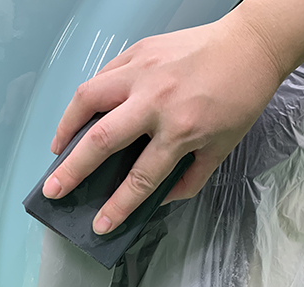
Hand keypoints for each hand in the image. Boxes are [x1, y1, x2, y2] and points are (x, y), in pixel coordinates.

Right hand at [43, 13, 284, 234]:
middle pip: (103, 139)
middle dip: (73, 170)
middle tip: (52, 190)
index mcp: (181, 130)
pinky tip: (83, 114)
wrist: (251, 45)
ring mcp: (143, 72)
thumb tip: (160, 198)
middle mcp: (156, 101)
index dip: (118, 206)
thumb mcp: (222, 147)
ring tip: (58, 149)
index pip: (141, 177)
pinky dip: (87, 98)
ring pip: (89, 98)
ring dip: (66, 127)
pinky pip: (102, 75)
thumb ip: (191, 179)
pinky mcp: (138, 51)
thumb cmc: (240, 98)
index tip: (100, 225)